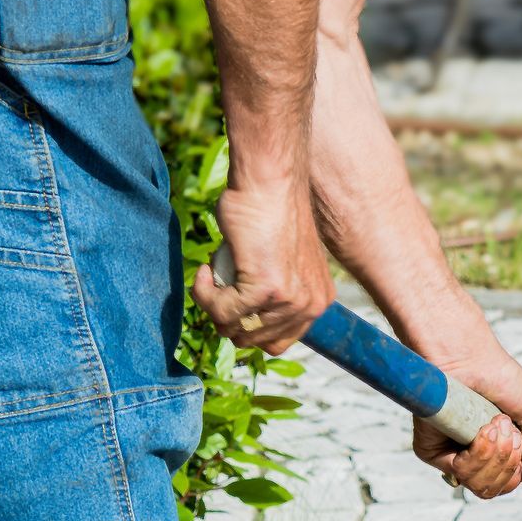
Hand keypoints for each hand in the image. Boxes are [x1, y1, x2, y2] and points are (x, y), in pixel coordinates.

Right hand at [192, 180, 334, 353]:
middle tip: (219, 282)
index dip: (246, 324)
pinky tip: (206, 268)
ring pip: (233, 328)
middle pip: (253, 340)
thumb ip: (274, 293)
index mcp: (318, 301)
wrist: (268, 180)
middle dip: (228, 315)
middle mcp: (310, 305)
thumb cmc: (267, 210)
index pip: (277, 340)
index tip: (232, 297)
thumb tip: (242, 321)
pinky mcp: (266, 290)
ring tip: (213, 271)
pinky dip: (203, 293)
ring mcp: (289, 300)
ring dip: (212, 303)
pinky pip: (220, 311)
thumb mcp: (282, 262)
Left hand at [412, 346, 521, 499]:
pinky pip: (459, 473)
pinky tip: (480, 429)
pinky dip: (478, 452)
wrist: (470, 360)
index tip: (517, 442)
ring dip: (496, 456)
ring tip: (493, 424)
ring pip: (478, 485)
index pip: (505, 486)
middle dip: (508, 462)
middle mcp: (471, 458)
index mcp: (494, 452)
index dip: (515, 472)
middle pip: (492, 490)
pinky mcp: (431, 451)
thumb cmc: (500, 378)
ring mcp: (450, 455)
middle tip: (505, 429)